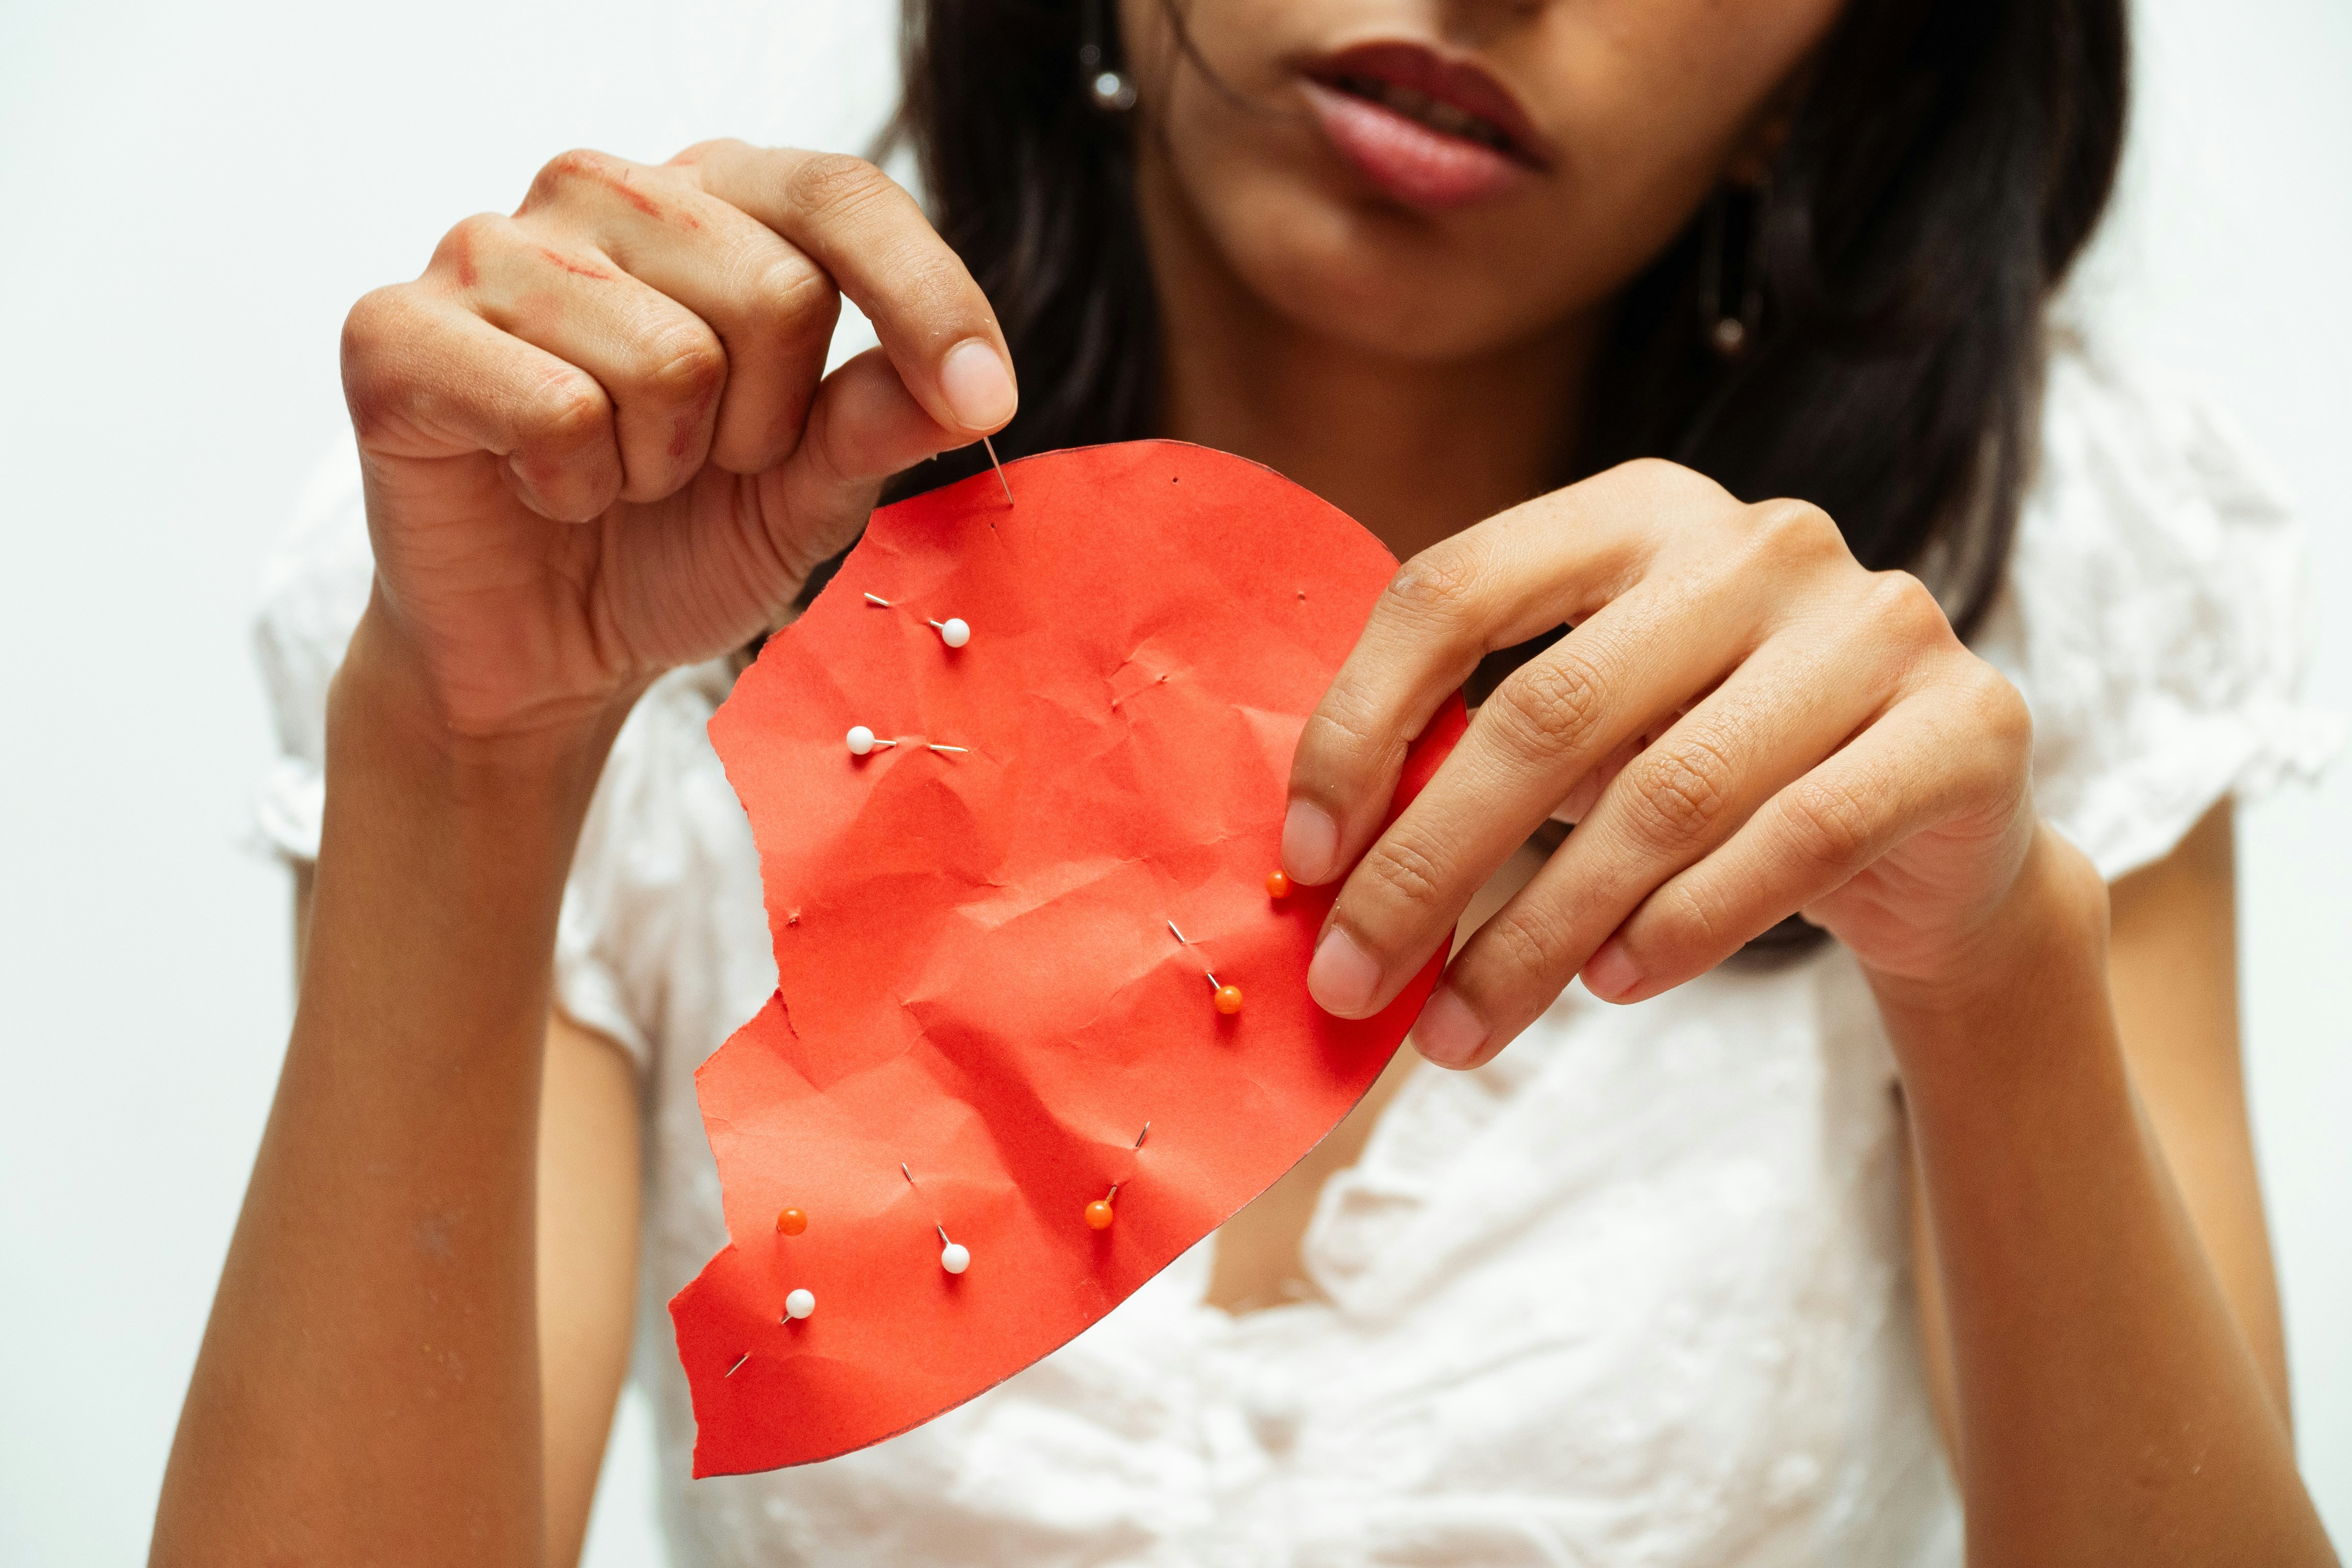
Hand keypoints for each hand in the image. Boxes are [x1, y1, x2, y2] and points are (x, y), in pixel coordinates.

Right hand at [340, 141, 1015, 741]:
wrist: (543, 651)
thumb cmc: (677, 543)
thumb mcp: (809, 493)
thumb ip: (880, 422)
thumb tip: (970, 385)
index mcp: (712, 200)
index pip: (841, 194)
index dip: (929, 297)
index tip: (987, 400)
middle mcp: (600, 191)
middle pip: (775, 289)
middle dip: (766, 427)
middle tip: (700, 467)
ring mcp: (487, 247)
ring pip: (668, 358)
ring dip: (664, 465)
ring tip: (617, 478)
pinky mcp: (396, 332)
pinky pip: (555, 412)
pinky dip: (571, 488)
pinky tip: (539, 490)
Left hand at [1283, 458, 2041, 1067]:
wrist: (1933, 824)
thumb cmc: (1717, 767)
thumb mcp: (1594, 730)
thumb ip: (1476, 749)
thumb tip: (1322, 861)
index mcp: (1638, 510)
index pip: (1458, 588)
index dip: (1362, 724)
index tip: (1303, 856)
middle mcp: (1760, 540)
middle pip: (1551, 709)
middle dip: (1431, 864)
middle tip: (1353, 981)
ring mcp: (1876, 621)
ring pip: (1665, 795)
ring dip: (1537, 933)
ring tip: (1458, 1027)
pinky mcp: (1965, 724)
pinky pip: (1795, 838)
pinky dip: (1685, 927)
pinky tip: (1610, 986)